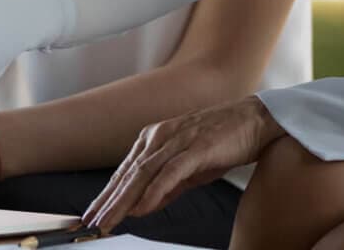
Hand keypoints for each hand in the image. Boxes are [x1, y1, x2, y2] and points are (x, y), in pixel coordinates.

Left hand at [84, 96, 284, 233]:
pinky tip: (141, 208)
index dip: (107, 195)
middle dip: (108, 201)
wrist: (254, 121)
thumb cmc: (222, 142)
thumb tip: (141, 207)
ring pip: (143, 173)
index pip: (126, 171)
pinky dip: (154, 192)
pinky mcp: (196, 146)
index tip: (91, 216)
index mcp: (156, 137)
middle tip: (90, 223)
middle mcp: (161, 135)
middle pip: (129, 173)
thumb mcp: (188, 168)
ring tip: (108, 220)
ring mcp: (178, 139)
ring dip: (123, 200)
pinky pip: (170, 172)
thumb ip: (165, 186)